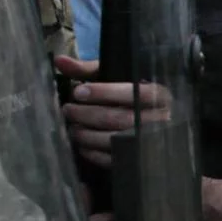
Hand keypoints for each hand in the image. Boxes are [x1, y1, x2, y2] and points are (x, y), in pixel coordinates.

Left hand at [56, 56, 171, 170]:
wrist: (148, 119)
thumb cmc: (128, 95)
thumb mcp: (114, 78)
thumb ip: (88, 70)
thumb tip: (60, 61)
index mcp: (160, 94)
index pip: (136, 93)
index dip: (106, 93)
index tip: (78, 92)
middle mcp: (161, 118)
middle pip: (123, 118)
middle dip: (89, 114)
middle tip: (68, 109)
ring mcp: (152, 141)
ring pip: (117, 140)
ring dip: (88, 135)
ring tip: (72, 127)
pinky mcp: (139, 159)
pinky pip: (115, 159)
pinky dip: (94, 153)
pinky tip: (82, 144)